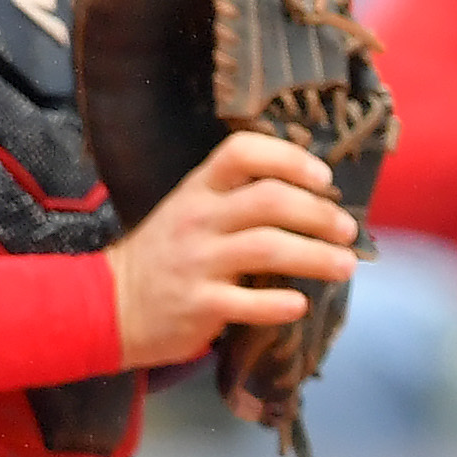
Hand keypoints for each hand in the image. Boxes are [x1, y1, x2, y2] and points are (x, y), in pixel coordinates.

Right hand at [108, 130, 355, 370]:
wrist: (108, 304)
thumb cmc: (166, 255)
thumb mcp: (190, 210)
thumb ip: (237, 198)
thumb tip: (311, 195)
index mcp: (199, 189)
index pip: (242, 151)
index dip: (290, 159)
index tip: (324, 180)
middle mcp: (198, 218)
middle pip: (269, 200)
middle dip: (319, 213)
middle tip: (348, 230)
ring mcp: (197, 262)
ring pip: (268, 248)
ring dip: (316, 256)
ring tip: (345, 265)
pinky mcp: (199, 306)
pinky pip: (249, 303)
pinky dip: (281, 304)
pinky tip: (301, 304)